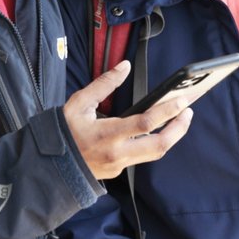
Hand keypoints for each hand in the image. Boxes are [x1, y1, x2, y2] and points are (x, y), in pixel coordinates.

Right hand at [64, 62, 191, 180]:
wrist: (50, 163)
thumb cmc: (63, 131)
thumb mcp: (78, 103)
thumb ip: (103, 84)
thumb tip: (124, 67)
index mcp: (106, 134)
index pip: (145, 124)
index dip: (167, 111)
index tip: (182, 100)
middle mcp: (117, 153)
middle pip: (160, 145)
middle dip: (179, 128)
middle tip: (188, 112)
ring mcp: (120, 165)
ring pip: (155, 153)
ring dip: (172, 136)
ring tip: (179, 120)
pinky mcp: (119, 171)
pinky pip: (141, 157)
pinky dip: (152, 142)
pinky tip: (155, 132)